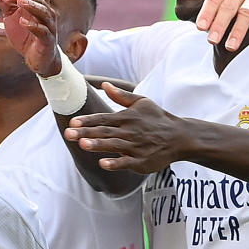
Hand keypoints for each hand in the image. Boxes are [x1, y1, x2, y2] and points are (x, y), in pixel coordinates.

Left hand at [0, 0, 61, 76]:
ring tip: (19, 1)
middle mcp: (45, 10)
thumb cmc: (24, 33)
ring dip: (31, 5)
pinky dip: (33, 25)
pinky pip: (43, 30)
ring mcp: (48, 24)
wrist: (36, 58)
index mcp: (36, 2)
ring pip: (43, 11)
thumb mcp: (10, 14)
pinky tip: (22, 22)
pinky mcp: (48, 39)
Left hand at [64, 82, 184, 172]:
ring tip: (82, 144)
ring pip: (114, 145)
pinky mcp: (142, 161)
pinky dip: (116, 163)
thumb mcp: (142, 102)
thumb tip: (104, 84)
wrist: (180, 137)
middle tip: (68, 134)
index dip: (87, 120)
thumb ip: (121, 95)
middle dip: (85, 132)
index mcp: (127, 117)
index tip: (72, 122)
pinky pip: (127, 162)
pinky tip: (103, 164)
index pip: (103, 118)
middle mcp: (130, 131)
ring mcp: (136, 147)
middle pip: (104, 132)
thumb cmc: (158, 118)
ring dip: (98, 145)